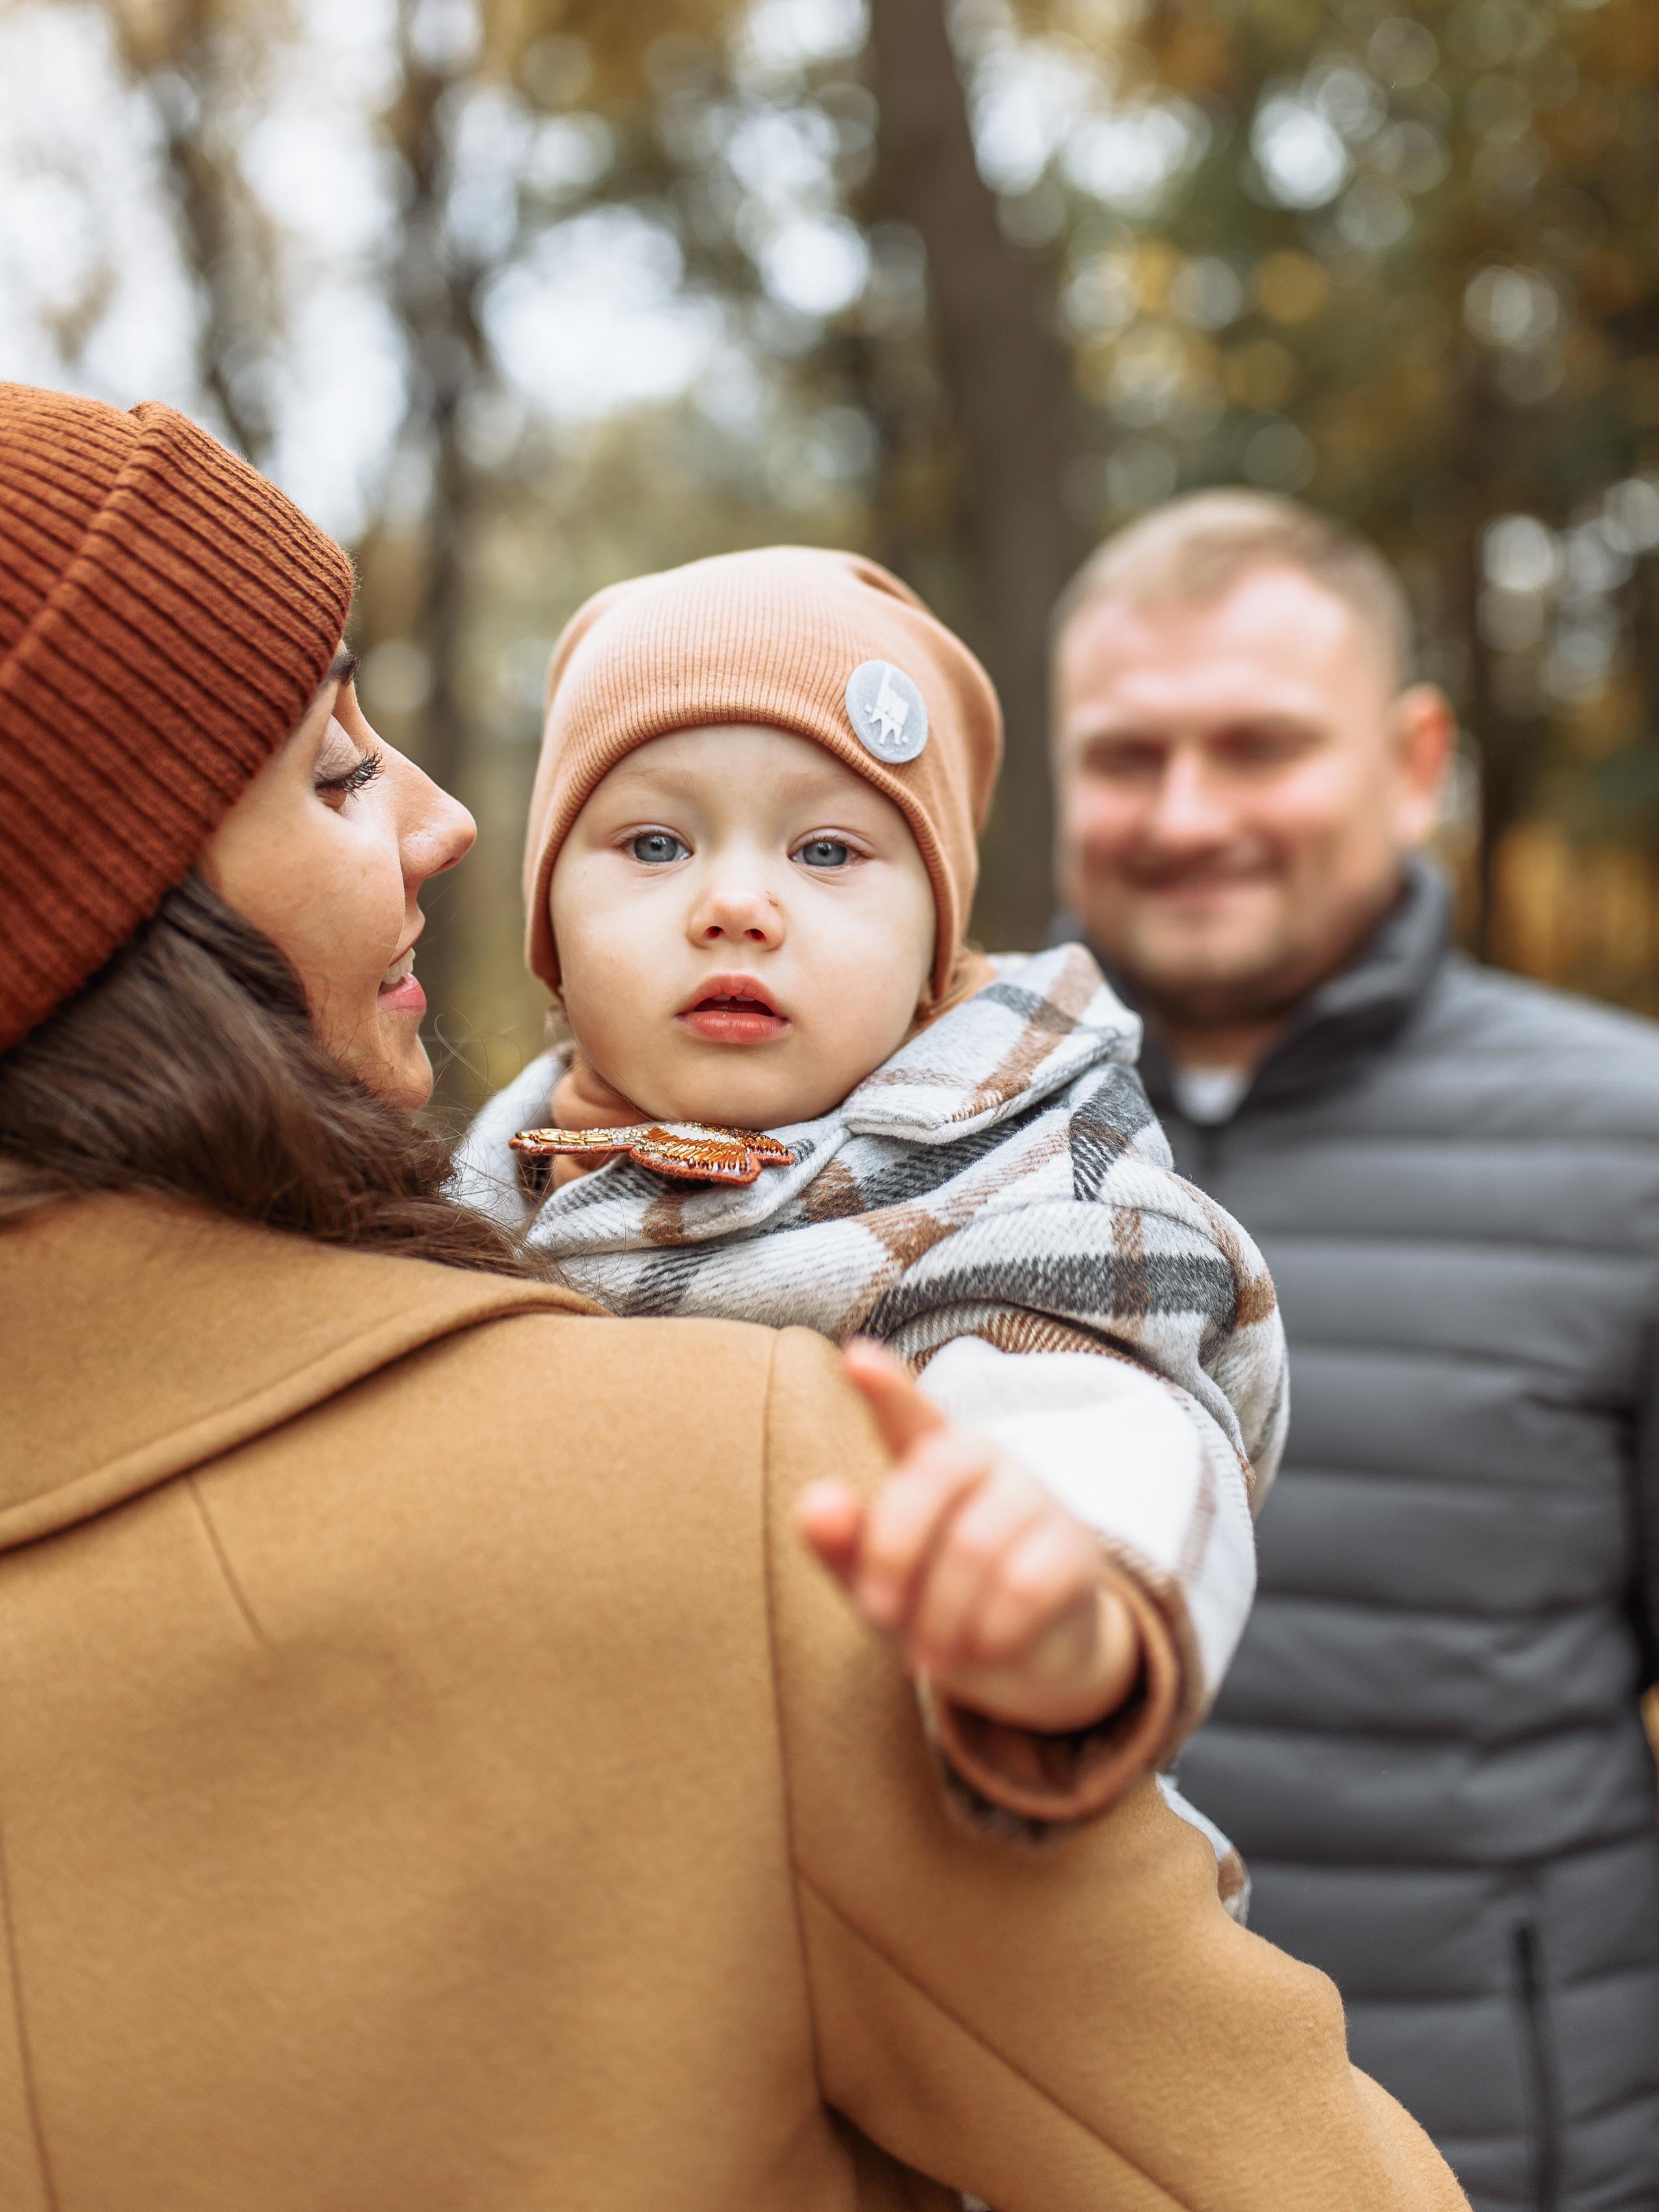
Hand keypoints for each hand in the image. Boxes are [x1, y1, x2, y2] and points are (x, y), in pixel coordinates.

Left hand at [796, 1340, 1142, 1732]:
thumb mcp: (879, 1583)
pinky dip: (990, 1633)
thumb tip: (816, 1502)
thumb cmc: (937, 1603)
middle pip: (931, 1478)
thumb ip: (843, 1545)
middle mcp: (985, 1462)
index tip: (855, 1357)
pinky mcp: (1076, 1547)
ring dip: (941, 1615)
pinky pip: (1024, 1585)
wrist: (1029, 1660)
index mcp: (929, 1458)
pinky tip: (982, 1651)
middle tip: (876, 1611)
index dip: (885, 1388)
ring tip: (930, 1656)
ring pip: (974, 1544)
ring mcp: (1035, 1499)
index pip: (907, 1414)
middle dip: (892, 1553)